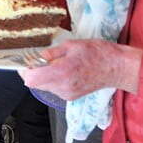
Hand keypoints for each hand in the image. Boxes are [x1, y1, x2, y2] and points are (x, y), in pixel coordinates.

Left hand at [19, 39, 142, 99]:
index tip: (27, 61)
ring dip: (44, 75)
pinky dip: (53, 80)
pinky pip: (54, 89)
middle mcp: (62, 87)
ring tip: (56, 63)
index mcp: (62, 72)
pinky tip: (64, 70)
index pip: (31, 79)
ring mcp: (67, 94)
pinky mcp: (71, 97)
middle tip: (40, 59)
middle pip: (35, 83)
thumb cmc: (98, 52)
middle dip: (33, 71)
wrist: (118, 68)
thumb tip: (36, 56)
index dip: (25, 70)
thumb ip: (51, 53)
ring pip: (44, 86)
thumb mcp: (72, 45)